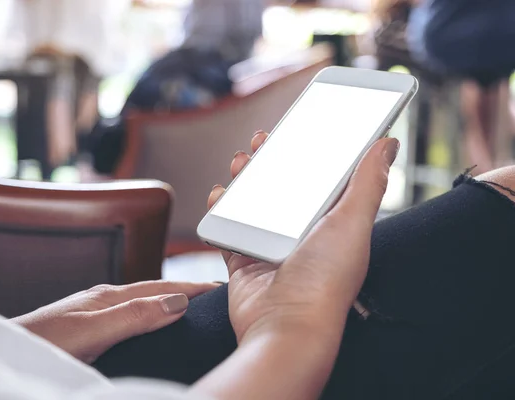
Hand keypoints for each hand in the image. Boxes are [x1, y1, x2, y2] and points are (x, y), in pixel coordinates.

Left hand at [12, 281, 218, 362]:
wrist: (6, 352)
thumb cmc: (43, 343)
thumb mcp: (92, 331)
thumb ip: (133, 315)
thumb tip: (177, 302)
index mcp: (109, 295)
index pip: (161, 287)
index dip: (191, 287)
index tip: (219, 285)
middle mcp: (105, 299)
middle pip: (154, 290)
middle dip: (185, 289)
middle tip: (214, 293)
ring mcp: (96, 311)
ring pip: (143, 302)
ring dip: (169, 301)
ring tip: (192, 305)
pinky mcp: (90, 326)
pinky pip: (131, 315)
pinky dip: (151, 315)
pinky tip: (152, 324)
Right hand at [208, 131, 398, 342]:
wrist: (285, 327)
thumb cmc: (324, 280)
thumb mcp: (351, 223)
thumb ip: (368, 182)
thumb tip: (387, 144)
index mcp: (331, 224)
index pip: (321, 178)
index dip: (310, 151)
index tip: (299, 129)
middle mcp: (302, 235)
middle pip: (283, 186)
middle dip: (271, 160)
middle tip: (261, 141)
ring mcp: (270, 247)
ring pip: (253, 202)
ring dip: (244, 178)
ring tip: (239, 163)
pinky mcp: (243, 259)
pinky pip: (228, 227)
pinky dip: (221, 209)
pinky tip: (221, 195)